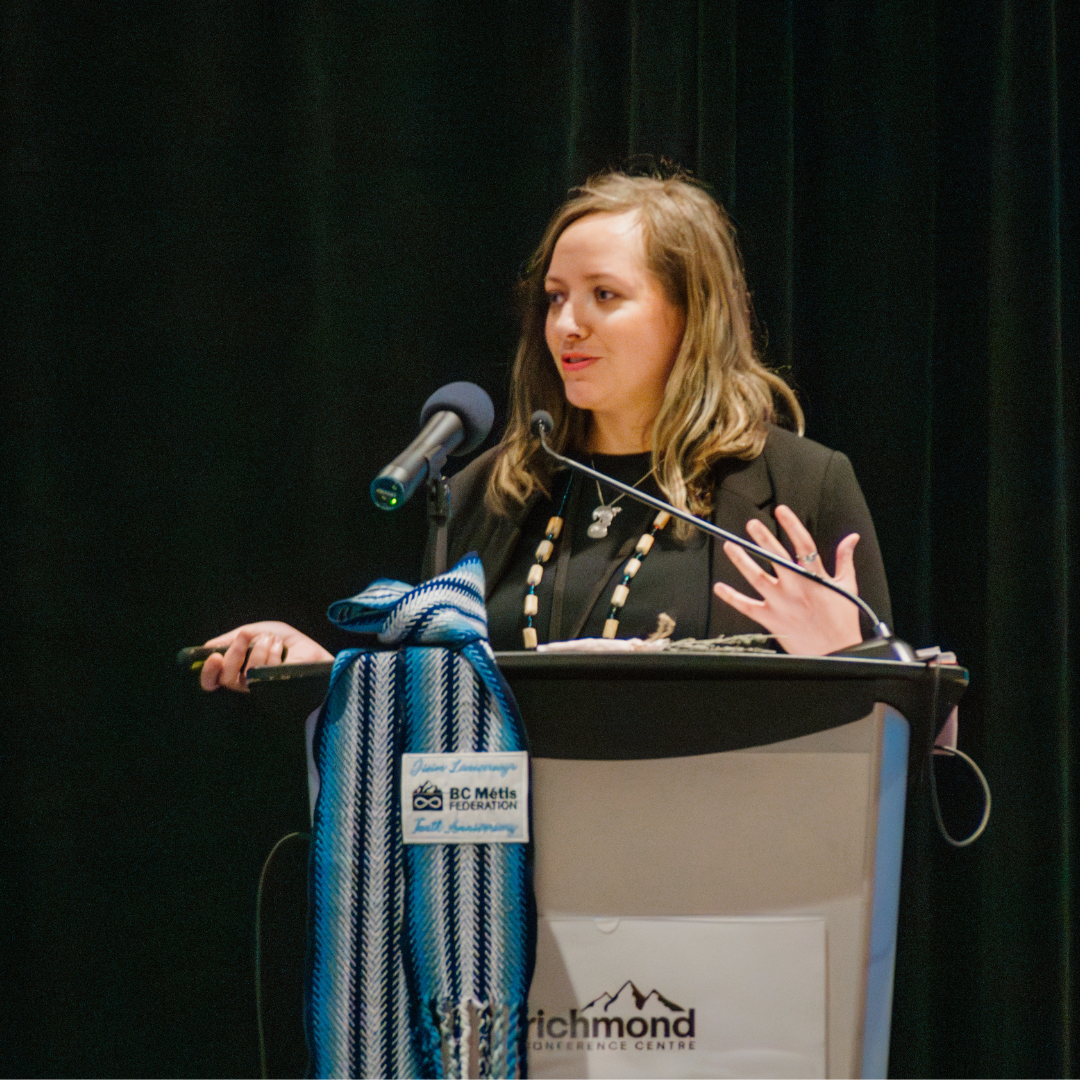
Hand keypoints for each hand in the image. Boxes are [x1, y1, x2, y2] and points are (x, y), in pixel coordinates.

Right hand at [199, 621, 333, 691]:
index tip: (212, 657)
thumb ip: (244, 635)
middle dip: (233, 654)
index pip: (214, 683)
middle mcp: (251, 687)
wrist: (326, 659)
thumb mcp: (270, 632)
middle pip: (227, 679)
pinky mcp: (281, 695)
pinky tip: (282, 648)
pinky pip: (266, 675)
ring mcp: (266, 694)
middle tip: (243, 637)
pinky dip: (272, 656)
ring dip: (258, 649)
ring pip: (247, 674)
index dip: (207, 673)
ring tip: (273, 640)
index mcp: (243, 675)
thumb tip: (212, 644)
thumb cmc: (298, 648)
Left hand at [712, 504, 862, 655]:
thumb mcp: (848, 586)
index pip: (803, 544)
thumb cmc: (843, 619)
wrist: (837, 652)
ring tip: (730, 546)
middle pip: (776, 557)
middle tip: (751, 524)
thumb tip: (852, 538)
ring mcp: (781, 603)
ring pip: (756, 577)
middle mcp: (796, 587)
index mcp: (816, 577)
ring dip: (741, 560)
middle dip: (763, 538)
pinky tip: (719, 587)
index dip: (792, 525)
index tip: (780, 510)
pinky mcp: (771, 620)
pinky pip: (747, 607)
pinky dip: (731, 597)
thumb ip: (845, 559)